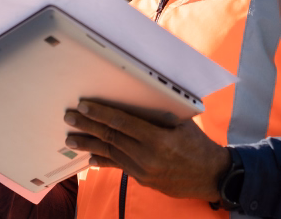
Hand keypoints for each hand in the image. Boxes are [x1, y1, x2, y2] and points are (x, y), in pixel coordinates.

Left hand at [64, 100, 229, 200]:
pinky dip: (103, 161)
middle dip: (87, 127)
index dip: (100, 114)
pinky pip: (119, 167)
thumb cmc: (199, 144)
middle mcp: (147, 157)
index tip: (84, 106)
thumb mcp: (182, 124)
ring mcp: (144, 171)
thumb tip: (134, 101)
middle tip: (69, 118)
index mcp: (158, 139)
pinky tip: (90, 158)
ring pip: (111, 154)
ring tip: (71, 139)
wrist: (212, 176)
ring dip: (89, 145)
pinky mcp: (143, 180)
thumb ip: (158, 116)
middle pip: (111, 138)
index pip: (122, 123)